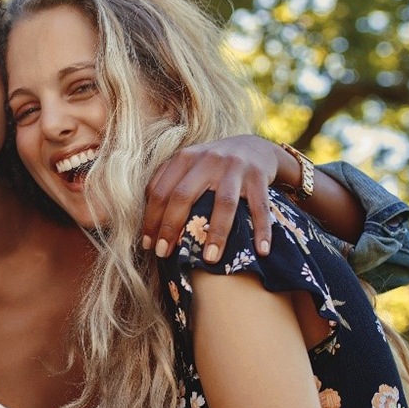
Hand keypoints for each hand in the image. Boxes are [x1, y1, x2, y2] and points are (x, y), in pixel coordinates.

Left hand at [142, 135, 280, 261]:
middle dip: (171, 228)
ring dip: (217, 234)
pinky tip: (261, 251)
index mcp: (185, 158)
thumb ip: (167, 183)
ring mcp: (234, 167)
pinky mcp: (258, 176)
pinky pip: (260, 207)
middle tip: (164, 254)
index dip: (151, 219)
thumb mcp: (188, 166)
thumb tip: (147, 221)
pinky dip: (262, 230)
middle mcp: (207, 160)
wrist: (254, 147)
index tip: (148, 246)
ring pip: (224, 203)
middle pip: (184, 196)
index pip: (160, 191)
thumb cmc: (212, 166)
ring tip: (209, 260)